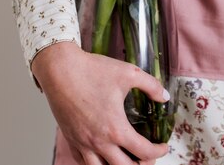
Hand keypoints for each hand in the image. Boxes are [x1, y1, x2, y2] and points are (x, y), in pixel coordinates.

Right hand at [31, 42, 169, 164]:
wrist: (59, 69)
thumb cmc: (91, 70)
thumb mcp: (129, 73)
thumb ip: (151, 85)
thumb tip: (164, 96)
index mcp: (116, 128)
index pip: (144, 152)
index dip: (158, 152)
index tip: (163, 147)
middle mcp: (99, 141)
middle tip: (149, 156)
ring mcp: (82, 143)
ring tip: (127, 160)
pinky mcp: (71, 139)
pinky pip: (84, 163)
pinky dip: (97, 164)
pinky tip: (104, 156)